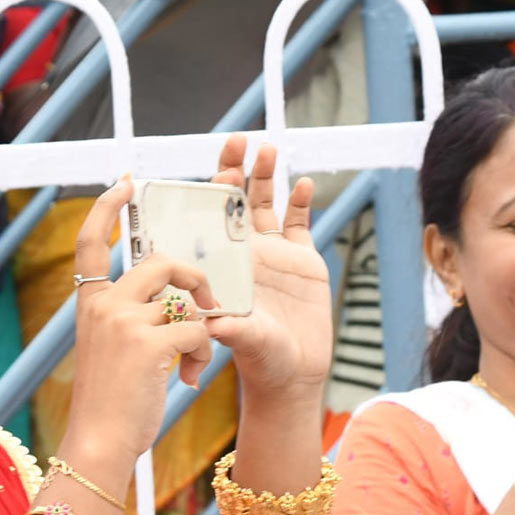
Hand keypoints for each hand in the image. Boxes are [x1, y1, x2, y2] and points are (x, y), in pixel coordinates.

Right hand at [61, 177, 214, 468]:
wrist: (98, 443)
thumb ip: (130, 319)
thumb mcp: (109, 350)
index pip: (90, 241)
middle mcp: (104, 304)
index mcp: (91, 304)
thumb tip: (176, 302)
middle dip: (195, 278)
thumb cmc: (110, 403)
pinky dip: (203, 354)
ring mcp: (124, 321)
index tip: (126, 182)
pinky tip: (190, 378)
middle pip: (160, 261)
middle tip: (208, 305)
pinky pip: (197, 330)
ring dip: (202, 329)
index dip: (107, 207)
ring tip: (195, 360)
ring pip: (186, 300)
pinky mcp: (148, 343)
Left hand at [203, 135, 331, 404]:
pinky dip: (302, 203)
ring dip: (267, 177)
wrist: (292, 374)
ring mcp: (274, 254)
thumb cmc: (259, 360)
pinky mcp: (302, 261)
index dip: (210, 193)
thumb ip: (234, 330)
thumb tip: (216, 324)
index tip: (215, 169)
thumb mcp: (246, 343)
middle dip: (236, 170)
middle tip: (238, 139)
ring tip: (269, 149)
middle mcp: (245, 253)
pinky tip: (304, 185)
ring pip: (267, 205)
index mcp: (223, 265)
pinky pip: (300, 225)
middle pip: (237, 201)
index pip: (211, 219)